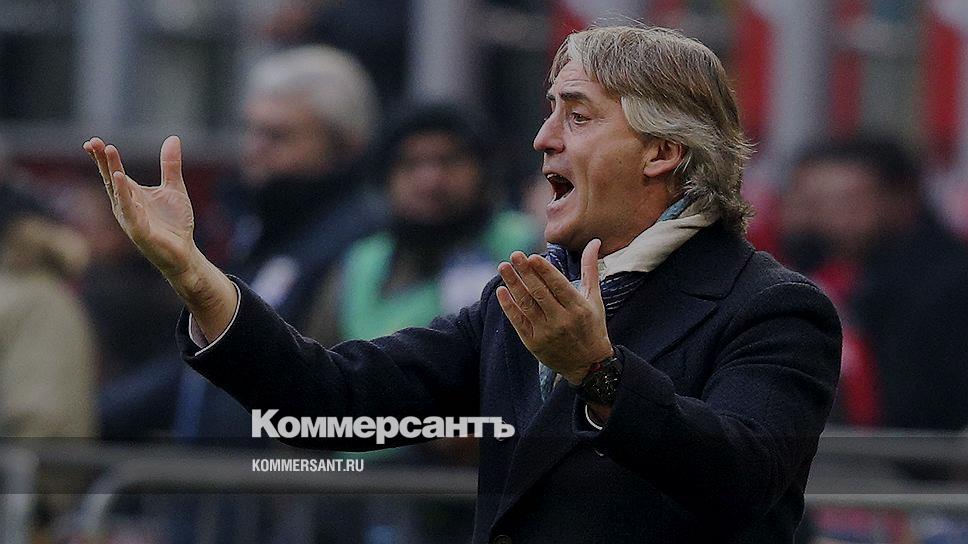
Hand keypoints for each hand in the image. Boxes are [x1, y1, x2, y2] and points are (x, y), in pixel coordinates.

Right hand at [83, 135, 197, 278]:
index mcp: (132, 195)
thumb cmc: (174, 223)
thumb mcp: (174, 188)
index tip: (94, 141)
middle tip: (93, 142)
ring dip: (112, 172)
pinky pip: (130, 210)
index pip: (114, 173)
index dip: (104, 158)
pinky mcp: (139, 231)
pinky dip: (124, 195)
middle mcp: (126, 206)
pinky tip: (120, 178)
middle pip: (111, 179)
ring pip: (118, 193)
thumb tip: (173, 138)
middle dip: (102, 161)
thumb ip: (170, 165)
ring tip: (107, 152)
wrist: (184, 252)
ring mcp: (130, 219)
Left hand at [496, 239, 612, 384]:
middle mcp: (561, 320)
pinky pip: (518, 321)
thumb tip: (594, 241)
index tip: (532, 257)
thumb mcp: (595, 298)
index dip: (544, 271)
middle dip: (526, 272)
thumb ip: (590, 269)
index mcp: (578, 308)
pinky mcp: (533, 342)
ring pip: (526, 304)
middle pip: (539, 293)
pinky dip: (509, 306)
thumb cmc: (593, 326)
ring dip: (513, 284)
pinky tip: (502, 290)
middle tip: (515, 255)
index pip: (558, 286)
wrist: (588, 365)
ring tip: (504, 267)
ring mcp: (546, 332)